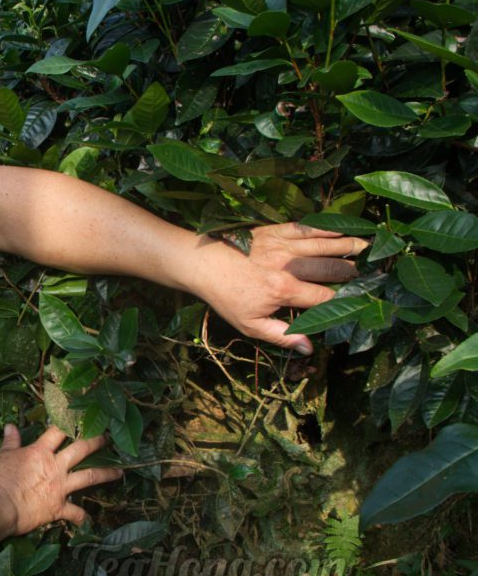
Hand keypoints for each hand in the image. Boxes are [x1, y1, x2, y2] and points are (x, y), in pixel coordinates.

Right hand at [0, 425, 123, 534]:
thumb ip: (11, 441)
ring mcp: (60, 487)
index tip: (82, 415)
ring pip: (89, 477)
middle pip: (81, 449)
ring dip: (106, 474)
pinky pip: (75, 513)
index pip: (58, 431)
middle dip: (96, 441)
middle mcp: (55, 467)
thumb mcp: (3, 456)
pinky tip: (88, 519)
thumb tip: (11, 425)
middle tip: (107, 437)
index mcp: (40, 452)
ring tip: (120, 472)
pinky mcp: (58, 508)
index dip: (71, 422)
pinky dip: (82, 516)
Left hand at [192, 222, 368, 353]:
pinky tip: (343, 229)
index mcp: (283, 291)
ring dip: (349, 246)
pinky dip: (327, 227)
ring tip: (369, 249)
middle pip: (331, 267)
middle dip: (354, 271)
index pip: (325, 298)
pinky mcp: (276, 230)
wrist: (202, 264)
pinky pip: (307, 227)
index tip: (364, 302)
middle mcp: (288, 265)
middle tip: (374, 274)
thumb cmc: (226, 296)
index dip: (346, 301)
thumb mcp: (249, 324)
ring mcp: (283, 245)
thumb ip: (281, 335)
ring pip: (324, 244)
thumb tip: (309, 348)